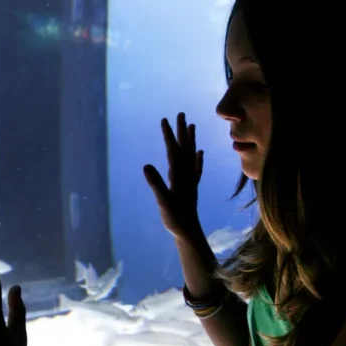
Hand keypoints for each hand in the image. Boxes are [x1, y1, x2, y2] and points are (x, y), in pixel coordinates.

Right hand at [144, 112, 204, 242]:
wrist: (189, 232)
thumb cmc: (175, 218)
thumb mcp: (162, 201)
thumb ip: (155, 183)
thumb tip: (146, 165)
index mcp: (179, 175)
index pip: (173, 150)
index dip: (169, 135)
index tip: (165, 120)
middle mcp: (187, 174)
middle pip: (185, 148)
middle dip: (182, 130)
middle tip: (181, 113)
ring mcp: (191, 180)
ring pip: (191, 155)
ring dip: (191, 140)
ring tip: (192, 125)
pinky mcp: (192, 187)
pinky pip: (196, 168)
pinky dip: (197, 158)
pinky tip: (200, 152)